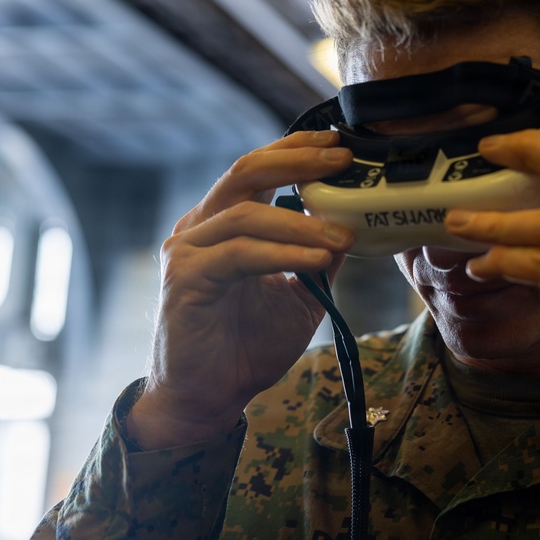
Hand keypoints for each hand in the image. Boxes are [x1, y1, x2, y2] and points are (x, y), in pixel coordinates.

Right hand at [128, 131, 353, 448]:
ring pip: (247, 213)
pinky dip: (282, 252)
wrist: (208, 396)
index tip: (337, 143)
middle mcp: (201, 227)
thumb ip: (318, 258)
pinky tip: (317, 257)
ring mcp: (188, 250)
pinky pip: (240, 254)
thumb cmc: (248, 344)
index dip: (295, 148)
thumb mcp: (299, 296)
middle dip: (298, 161)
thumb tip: (354, 227)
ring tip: (343, 234)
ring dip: (301, 222)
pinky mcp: (185, 279)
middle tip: (342, 161)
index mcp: (224, 223)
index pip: (257, 168)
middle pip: (246, 171)